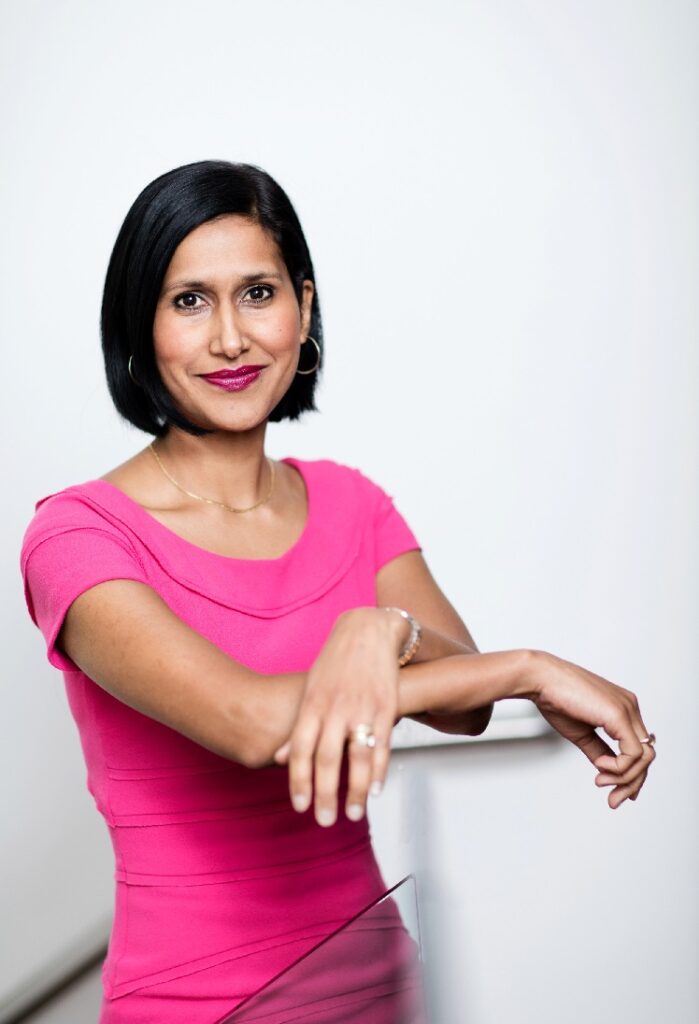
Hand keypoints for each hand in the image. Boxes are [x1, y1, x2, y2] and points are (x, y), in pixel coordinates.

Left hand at [272, 608, 404, 826]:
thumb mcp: (310, 690)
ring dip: (356, 789)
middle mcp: (335, 708)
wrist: (367, 630)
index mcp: (313, 705)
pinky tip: (377, 789)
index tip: (300, 807)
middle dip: (325, 794)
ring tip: (355, 813)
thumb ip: (298, 725)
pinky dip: (380, 770)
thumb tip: (279, 758)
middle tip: (324, 821)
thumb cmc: (335, 662)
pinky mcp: (385, 706)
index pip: (302, 750)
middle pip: (328, 759)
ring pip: (357, 756)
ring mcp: (361, 707)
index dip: (299, 781)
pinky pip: (383, 744)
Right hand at [525, 651, 655, 807]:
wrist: (540, 679)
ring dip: (624, 778)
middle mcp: (630, 707)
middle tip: (612, 799)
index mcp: (622, 709)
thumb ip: (599, 751)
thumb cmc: (555, 698)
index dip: (631, 774)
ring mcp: (627, 709)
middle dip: (632, 783)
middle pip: (647, 755)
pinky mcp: (620, 715)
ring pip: (645, 757)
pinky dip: (619, 768)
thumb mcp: (581, 733)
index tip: (613, 791)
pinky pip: (633, 753)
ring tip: (600, 780)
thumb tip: (608, 771)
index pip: (640, 748)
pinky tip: (600, 767)